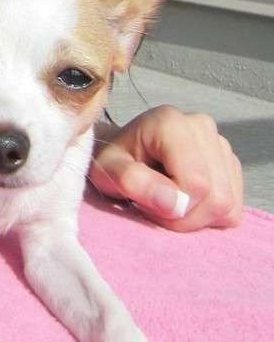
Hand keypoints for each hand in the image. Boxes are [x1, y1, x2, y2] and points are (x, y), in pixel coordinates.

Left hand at [88, 106, 242, 230]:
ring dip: (196, 218)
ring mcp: (221, 144)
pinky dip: (209, 217)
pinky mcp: (231, 164)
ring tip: (168, 203)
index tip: (145, 203)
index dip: (173, 208)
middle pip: (216, 197)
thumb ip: (131, 181)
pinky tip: (186, 202)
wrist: (124, 154)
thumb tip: (174, 203)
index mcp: (171, 123)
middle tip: (155, 207)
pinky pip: (234, 208)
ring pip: (228, 205)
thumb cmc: (113, 161)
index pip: (196, 184)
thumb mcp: (107, 170)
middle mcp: (202, 126)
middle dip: (184, 216)